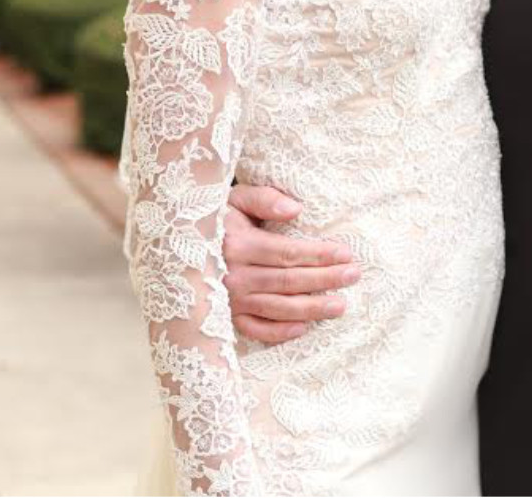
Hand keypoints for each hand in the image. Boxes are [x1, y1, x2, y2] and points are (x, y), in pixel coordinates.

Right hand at [223, 184, 360, 344]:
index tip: (346, 254)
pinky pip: (254, 329)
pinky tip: (303, 328)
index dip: (319, 254)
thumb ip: (265, 199)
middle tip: (353, 276)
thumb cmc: (217, 216)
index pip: (288, 253)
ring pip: (277, 308)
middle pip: (288, 281)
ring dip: (311, 309)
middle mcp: (231, 275)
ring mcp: (227, 299)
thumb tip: (295, 210)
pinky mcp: (224, 316)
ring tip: (340, 306)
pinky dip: (278, 332)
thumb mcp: (236, 198)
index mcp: (237, 244)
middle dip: (324, 279)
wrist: (177, 240)